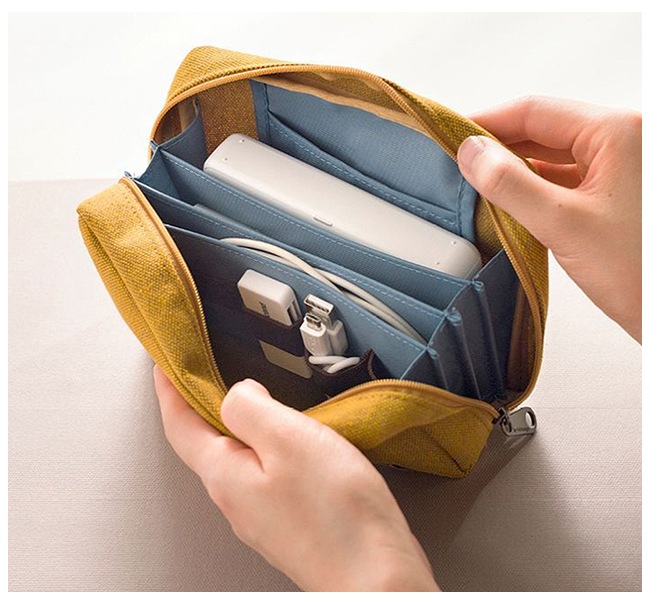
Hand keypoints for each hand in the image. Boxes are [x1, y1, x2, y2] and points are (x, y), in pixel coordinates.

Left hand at [153, 365, 438, 591]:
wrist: (378, 577)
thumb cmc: (337, 515)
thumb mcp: (288, 439)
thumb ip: (250, 408)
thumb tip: (236, 393)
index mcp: (226, 474)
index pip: (179, 424)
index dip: (169, 389)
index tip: (165, 366)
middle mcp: (237, 498)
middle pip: (204, 442)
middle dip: (200, 404)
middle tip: (204, 372)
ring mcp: (262, 513)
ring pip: (236, 457)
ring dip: (236, 423)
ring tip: (248, 396)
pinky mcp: (289, 520)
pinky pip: (264, 471)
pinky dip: (265, 444)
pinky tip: (287, 438)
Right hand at [457, 96, 640, 341]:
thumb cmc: (642, 273)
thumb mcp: (564, 225)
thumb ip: (512, 185)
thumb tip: (472, 154)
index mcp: (617, 133)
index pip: (535, 112)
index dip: (486, 121)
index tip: (450, 135)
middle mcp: (621, 143)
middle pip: (543, 129)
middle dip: (497, 144)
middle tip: (456, 161)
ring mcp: (618, 170)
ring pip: (551, 155)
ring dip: (513, 166)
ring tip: (475, 181)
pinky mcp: (612, 196)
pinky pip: (562, 179)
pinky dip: (532, 186)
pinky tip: (508, 200)